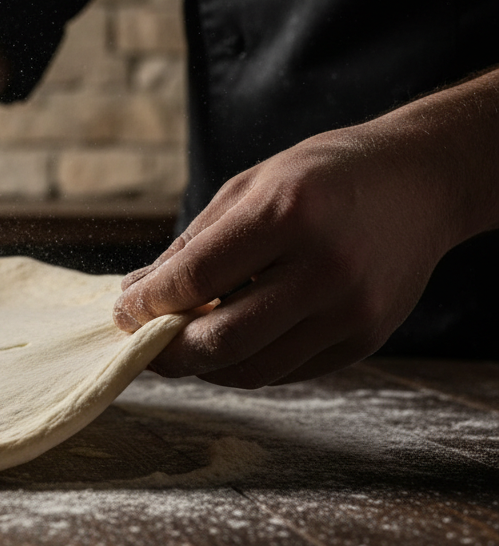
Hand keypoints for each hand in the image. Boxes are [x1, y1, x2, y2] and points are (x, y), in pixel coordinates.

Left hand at [112, 125, 457, 387]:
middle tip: (143, 345)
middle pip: (222, 340)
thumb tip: (137, 292)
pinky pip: (287, 370)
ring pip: (253, 368)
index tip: (123, 310)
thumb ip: (193, 245)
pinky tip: (229, 343)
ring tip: (182, 345)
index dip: (148, 303)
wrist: (423, 181)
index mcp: (286, 215)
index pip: (196, 279)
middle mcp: (323, 268)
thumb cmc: (323, 175)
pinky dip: (246, 364)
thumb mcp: (249, 187)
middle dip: (168, 352)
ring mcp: (350, 310)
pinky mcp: (366, 338)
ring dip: (205, 366)